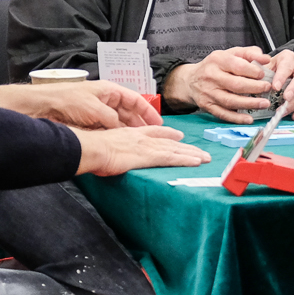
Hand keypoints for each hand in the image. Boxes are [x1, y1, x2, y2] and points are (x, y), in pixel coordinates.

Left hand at [0, 80, 160, 128]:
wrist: (43, 108)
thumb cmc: (66, 100)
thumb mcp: (95, 108)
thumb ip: (112, 119)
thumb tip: (122, 129)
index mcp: (109, 91)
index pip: (135, 100)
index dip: (148, 111)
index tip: (159, 122)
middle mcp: (105, 102)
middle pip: (128, 113)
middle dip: (140, 124)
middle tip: (152, 136)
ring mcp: (97, 114)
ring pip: (118, 124)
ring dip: (128, 132)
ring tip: (139, 143)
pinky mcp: (89, 125)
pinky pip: (107, 132)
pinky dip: (115, 138)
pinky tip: (120, 145)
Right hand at [75, 125, 208, 176]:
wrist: (88, 148)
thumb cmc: (89, 149)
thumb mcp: (102, 145)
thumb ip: (110, 149)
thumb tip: (108, 155)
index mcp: (130, 134)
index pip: (153, 132)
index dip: (167, 133)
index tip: (178, 135)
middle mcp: (141, 138)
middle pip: (169, 141)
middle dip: (186, 146)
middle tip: (200, 151)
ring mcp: (146, 147)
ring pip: (174, 150)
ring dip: (191, 154)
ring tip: (205, 158)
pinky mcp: (148, 156)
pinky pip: (172, 158)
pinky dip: (185, 160)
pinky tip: (196, 162)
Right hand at [165, 46, 285, 121]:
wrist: (191, 80)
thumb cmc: (216, 66)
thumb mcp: (230, 53)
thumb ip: (249, 53)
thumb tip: (266, 59)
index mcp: (217, 60)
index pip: (237, 66)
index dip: (253, 71)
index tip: (264, 75)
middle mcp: (211, 76)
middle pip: (235, 85)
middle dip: (254, 88)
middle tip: (268, 88)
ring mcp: (208, 93)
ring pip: (230, 101)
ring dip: (249, 104)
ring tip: (264, 104)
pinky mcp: (207, 106)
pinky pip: (223, 114)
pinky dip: (237, 118)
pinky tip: (249, 118)